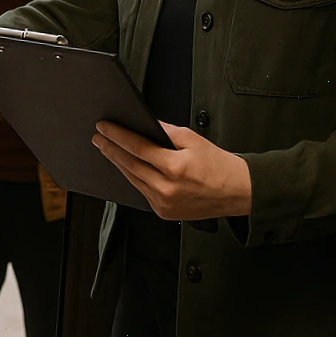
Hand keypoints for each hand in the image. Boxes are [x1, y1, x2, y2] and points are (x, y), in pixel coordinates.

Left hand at [92, 121, 252, 220]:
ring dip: (119, 164)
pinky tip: (127, 167)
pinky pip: (142, 192)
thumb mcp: (193, 139)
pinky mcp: (164, 213)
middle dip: (111, 149)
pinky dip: (134, 178)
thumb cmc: (218, 166)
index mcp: (175, 168)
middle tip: (98, 138)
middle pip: (130, 165)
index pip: (137, 148)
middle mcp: (167, 189)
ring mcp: (164, 203)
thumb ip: (165, 131)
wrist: (237, 192)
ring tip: (108, 150)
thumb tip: (143, 123)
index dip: (117, 136)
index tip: (103, 127)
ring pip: (133, 180)